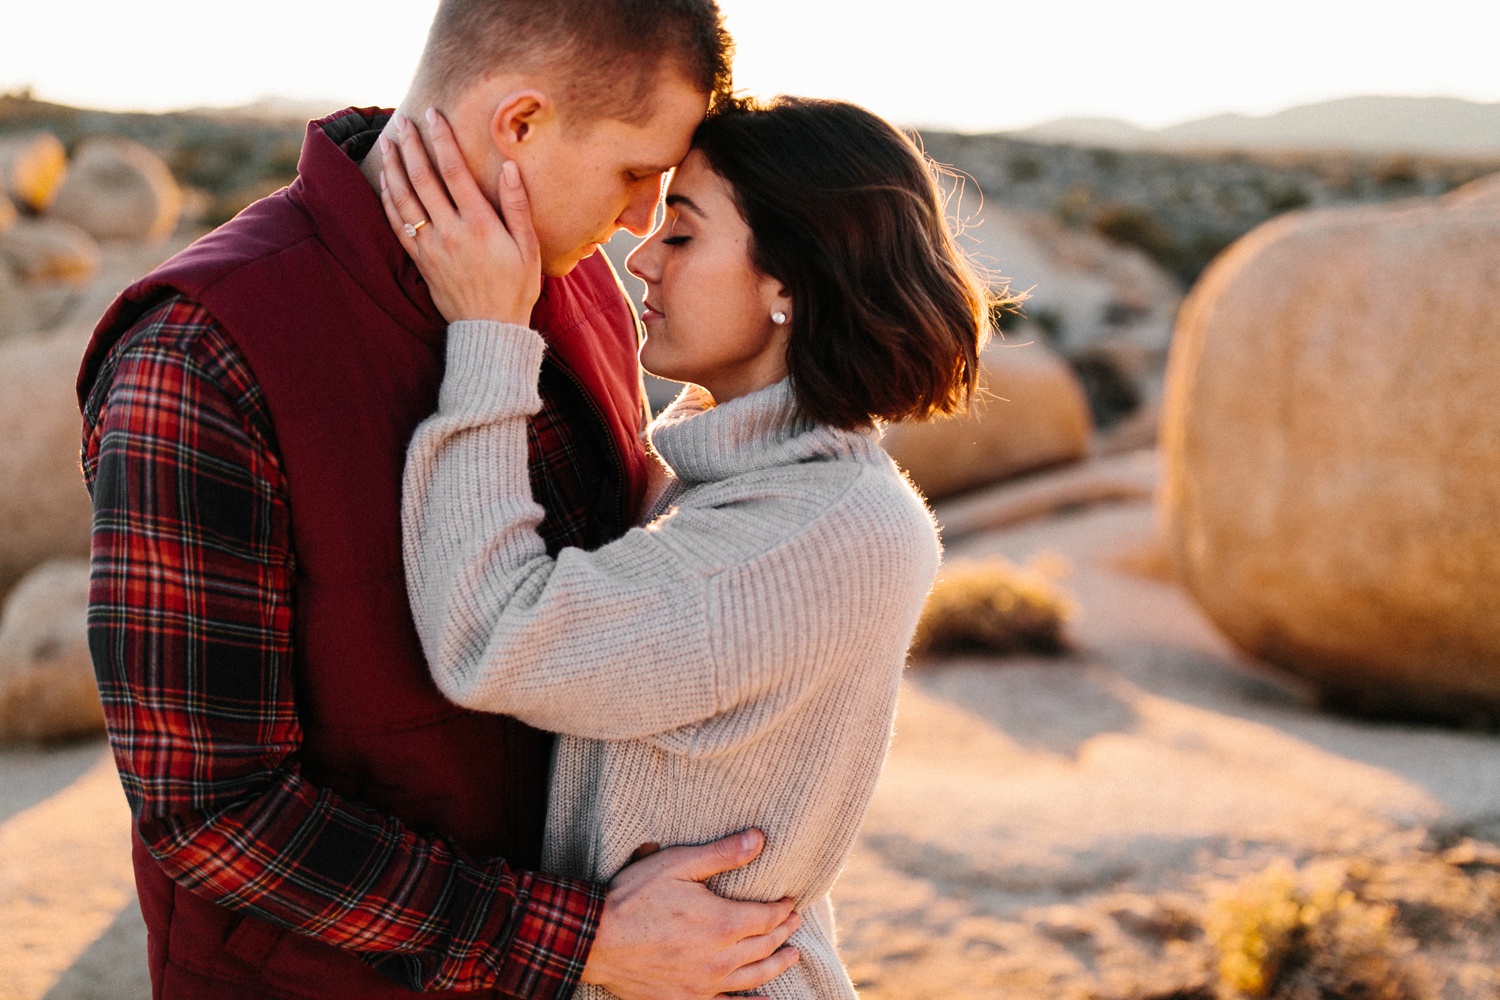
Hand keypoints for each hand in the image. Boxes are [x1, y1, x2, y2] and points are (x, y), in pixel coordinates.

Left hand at [378, 108, 541, 325]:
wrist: (490, 329)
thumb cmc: (516, 288)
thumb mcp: (528, 248)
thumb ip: (517, 206)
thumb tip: (509, 167)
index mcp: (479, 224)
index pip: (453, 171)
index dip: (441, 140)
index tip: (432, 116)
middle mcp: (450, 231)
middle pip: (422, 179)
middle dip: (411, 146)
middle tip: (402, 121)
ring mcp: (431, 247)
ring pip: (403, 198)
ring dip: (393, 167)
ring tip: (387, 142)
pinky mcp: (420, 261)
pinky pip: (397, 224)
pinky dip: (388, 199)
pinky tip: (385, 182)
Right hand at [581, 829, 801, 999]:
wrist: (597, 940)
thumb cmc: (634, 897)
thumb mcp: (678, 864)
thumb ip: (722, 854)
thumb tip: (759, 839)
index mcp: (723, 923)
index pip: (768, 917)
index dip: (783, 909)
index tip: (790, 900)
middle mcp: (722, 958)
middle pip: (766, 946)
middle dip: (784, 931)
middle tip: (794, 921)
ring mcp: (706, 983)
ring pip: (755, 976)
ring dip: (778, 963)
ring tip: (792, 953)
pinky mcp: (689, 999)